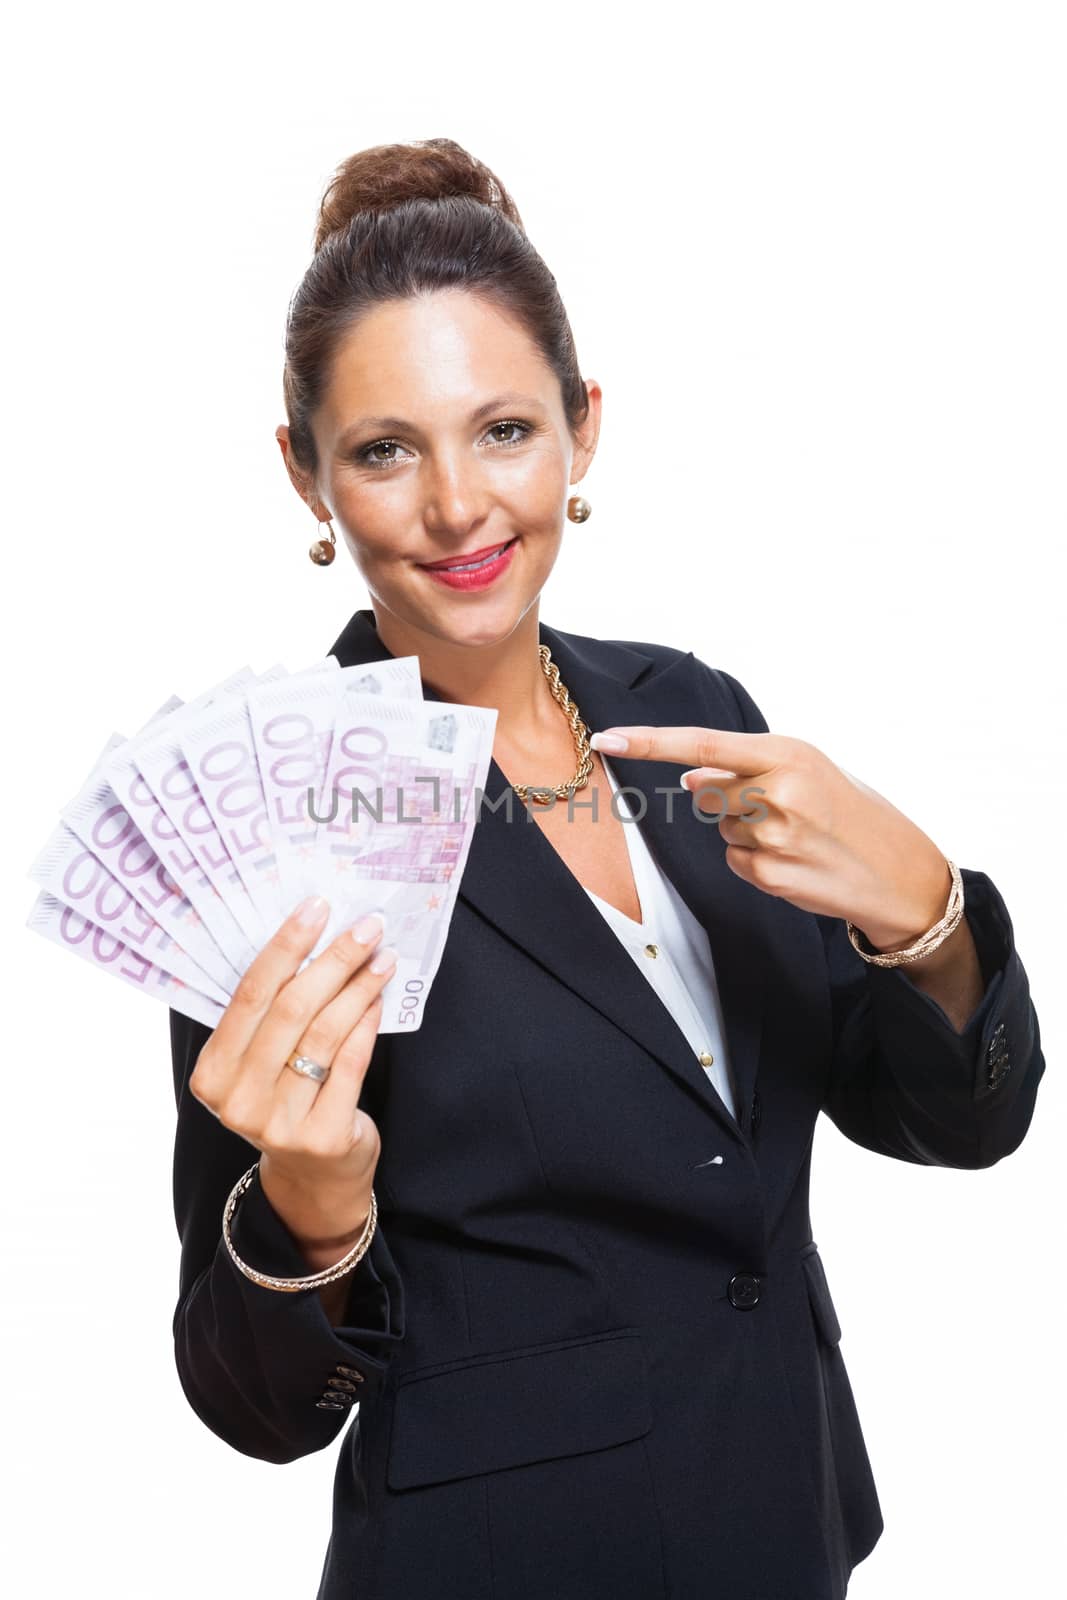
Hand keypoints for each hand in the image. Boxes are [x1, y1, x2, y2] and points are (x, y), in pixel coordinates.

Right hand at [189, 896, 396, 1257]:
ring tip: (382, 957)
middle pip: (290, 1010)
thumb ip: (271, 1014)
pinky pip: (351, 1063)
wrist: (312, 1177)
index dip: (285, 946)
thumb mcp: (260, 1063)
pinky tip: (379, 997)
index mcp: (212, 1073)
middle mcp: (238, 1100)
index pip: (249, 995)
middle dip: (333, 959)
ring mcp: (279, 1123)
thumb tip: (314, 935)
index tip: (317, 907)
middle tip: (366, 926)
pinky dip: (367, 1023)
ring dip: (358, 986)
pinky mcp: (323, 1137)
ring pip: (324, 1033)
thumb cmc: (285, 1099)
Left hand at [590, 725, 951, 950]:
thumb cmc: (853, 812)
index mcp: (789, 753)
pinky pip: (733, 861)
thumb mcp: (811, 771)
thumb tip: (690, 777)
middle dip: (729, 799)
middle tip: (783, 809)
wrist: (899, 873)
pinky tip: (795, 861)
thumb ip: (749, 768)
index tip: (607, 737)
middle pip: (707, 791)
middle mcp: (778, 791)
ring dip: (746, 831)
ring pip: (721, 828)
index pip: (703, 743)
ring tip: (798, 836)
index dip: (650, 742)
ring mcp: (772, 836)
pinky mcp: (768, 873)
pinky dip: (755, 861)